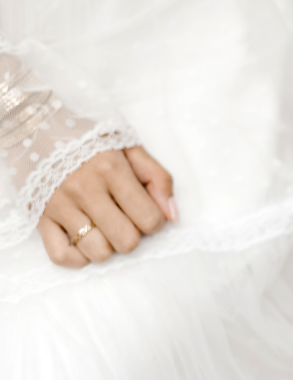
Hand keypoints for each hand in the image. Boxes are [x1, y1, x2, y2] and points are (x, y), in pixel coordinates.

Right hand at [38, 146, 176, 267]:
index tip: (146, 211)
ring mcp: (60, 206)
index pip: (149, 219)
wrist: (34, 122)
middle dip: (133, 234)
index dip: (155, 221)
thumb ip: (157, 178)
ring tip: (104, 227)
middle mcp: (84, 190)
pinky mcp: (39, 218)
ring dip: (107, 245)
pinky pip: (62, 256)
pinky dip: (78, 256)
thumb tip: (172, 216)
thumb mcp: (129, 145)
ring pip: (98, 253)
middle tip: (125, 218)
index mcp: (111, 169)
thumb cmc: (88, 135)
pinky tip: (85, 240)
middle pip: (126, 241)